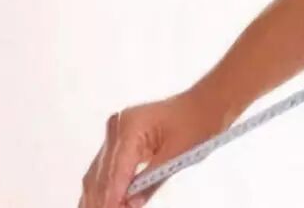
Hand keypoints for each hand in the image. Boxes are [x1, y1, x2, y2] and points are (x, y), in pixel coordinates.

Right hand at [79, 91, 229, 207]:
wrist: (204, 106)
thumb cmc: (196, 124)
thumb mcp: (177, 155)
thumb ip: (150, 182)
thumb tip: (130, 204)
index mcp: (131, 126)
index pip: (116, 170)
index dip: (112, 197)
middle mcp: (117, 127)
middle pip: (101, 173)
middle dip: (102, 199)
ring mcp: (116, 132)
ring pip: (98, 172)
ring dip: (99, 195)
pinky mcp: (119, 139)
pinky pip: (106, 167)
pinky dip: (105, 186)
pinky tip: (104, 202)